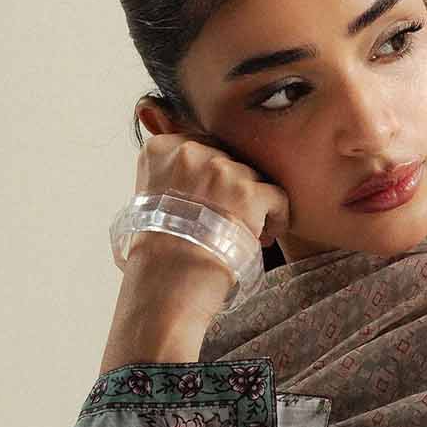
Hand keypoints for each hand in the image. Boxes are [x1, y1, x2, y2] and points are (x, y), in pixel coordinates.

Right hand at [117, 119, 290, 276]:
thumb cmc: (157, 251)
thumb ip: (171, 175)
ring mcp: (219, 170)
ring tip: (248, 235)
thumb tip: (196, 170)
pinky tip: (266, 237)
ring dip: (256, 205)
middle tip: (234, 221)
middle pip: (229, 160)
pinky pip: (277, 197)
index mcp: (161, 150)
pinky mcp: (247, 192)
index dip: (213, 176)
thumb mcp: (148, 199)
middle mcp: (190, 152)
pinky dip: (277, 218)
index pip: (201, 147)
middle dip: (234, 189)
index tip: (214, 201)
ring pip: (254, 177)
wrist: (167, 280)